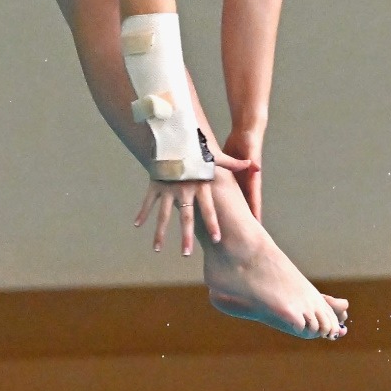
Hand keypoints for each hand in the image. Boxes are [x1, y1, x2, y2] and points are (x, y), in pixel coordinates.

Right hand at [132, 141, 257, 254]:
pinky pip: (149, 201)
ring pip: (164, 215)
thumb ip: (232, 164)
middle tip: (186, 254)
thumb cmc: (197, 148)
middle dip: (186, 237)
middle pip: (186, 218)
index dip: (213, 224)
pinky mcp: (156, 184)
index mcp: (200, 186)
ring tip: (157, 249)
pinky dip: (142, 213)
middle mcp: (185, 190)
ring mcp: (168, 189)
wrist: (174, 136)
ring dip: (161, 233)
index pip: (209, 209)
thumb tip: (252, 165)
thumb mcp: (215, 157)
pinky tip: (137, 225)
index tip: (216, 240)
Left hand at [221, 130, 263, 219]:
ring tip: (229, 226)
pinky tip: (217, 207)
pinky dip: (224, 199)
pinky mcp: (232, 175)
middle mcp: (247, 182)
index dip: (254, 212)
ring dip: (234, 211)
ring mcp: (240, 180)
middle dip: (246, 218)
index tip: (255, 225)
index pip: (253, 199)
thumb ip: (251, 160)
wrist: (247, 132)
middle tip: (245, 234)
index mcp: (252, 178)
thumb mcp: (250, 151)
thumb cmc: (249, 141)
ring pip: (236, 199)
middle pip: (246, 204)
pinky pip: (227, 190)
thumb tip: (256, 168)